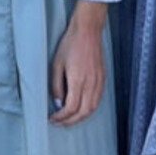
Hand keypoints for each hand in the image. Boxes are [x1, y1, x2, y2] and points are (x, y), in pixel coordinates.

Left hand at [49, 6, 105, 125]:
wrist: (87, 32)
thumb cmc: (70, 45)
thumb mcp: (56, 64)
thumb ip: (56, 85)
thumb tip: (58, 102)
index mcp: (78, 80)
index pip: (71, 108)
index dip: (61, 117)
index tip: (53, 118)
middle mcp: (91, 84)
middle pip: (83, 112)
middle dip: (70, 121)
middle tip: (59, 123)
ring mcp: (99, 82)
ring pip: (92, 108)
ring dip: (80, 117)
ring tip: (69, 119)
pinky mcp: (102, 79)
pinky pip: (97, 100)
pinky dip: (88, 108)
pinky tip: (80, 108)